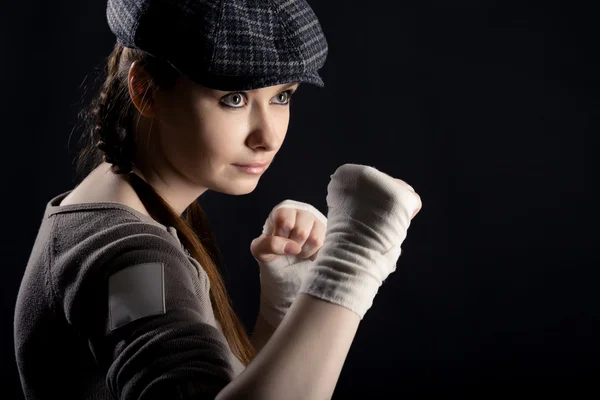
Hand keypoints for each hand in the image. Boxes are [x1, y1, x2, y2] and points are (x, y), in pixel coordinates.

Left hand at [250, 200, 326, 327]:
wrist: (286, 271)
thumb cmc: (272, 256)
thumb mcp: (260, 250)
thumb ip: (268, 244)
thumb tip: (293, 247)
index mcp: (283, 211)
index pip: (284, 220)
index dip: (280, 237)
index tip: (278, 244)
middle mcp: (301, 212)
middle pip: (301, 231)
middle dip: (293, 248)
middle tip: (290, 251)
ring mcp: (318, 222)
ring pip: (315, 239)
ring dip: (305, 252)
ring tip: (300, 253)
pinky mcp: (329, 234)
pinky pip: (325, 246)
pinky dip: (315, 255)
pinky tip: (310, 255)